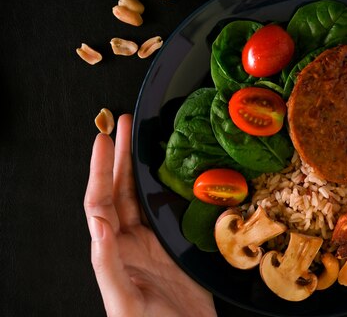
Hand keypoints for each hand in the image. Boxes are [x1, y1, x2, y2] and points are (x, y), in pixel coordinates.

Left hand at [84, 114, 216, 316]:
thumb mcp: (125, 302)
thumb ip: (108, 266)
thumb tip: (97, 226)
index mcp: (111, 252)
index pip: (99, 202)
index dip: (100, 170)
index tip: (103, 140)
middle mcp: (127, 243)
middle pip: (119, 190)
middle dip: (119, 156)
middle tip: (124, 124)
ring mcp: (151, 244)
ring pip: (140, 196)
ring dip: (138, 166)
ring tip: (141, 137)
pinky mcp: (173, 248)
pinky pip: (166, 210)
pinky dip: (166, 189)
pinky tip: (172, 173)